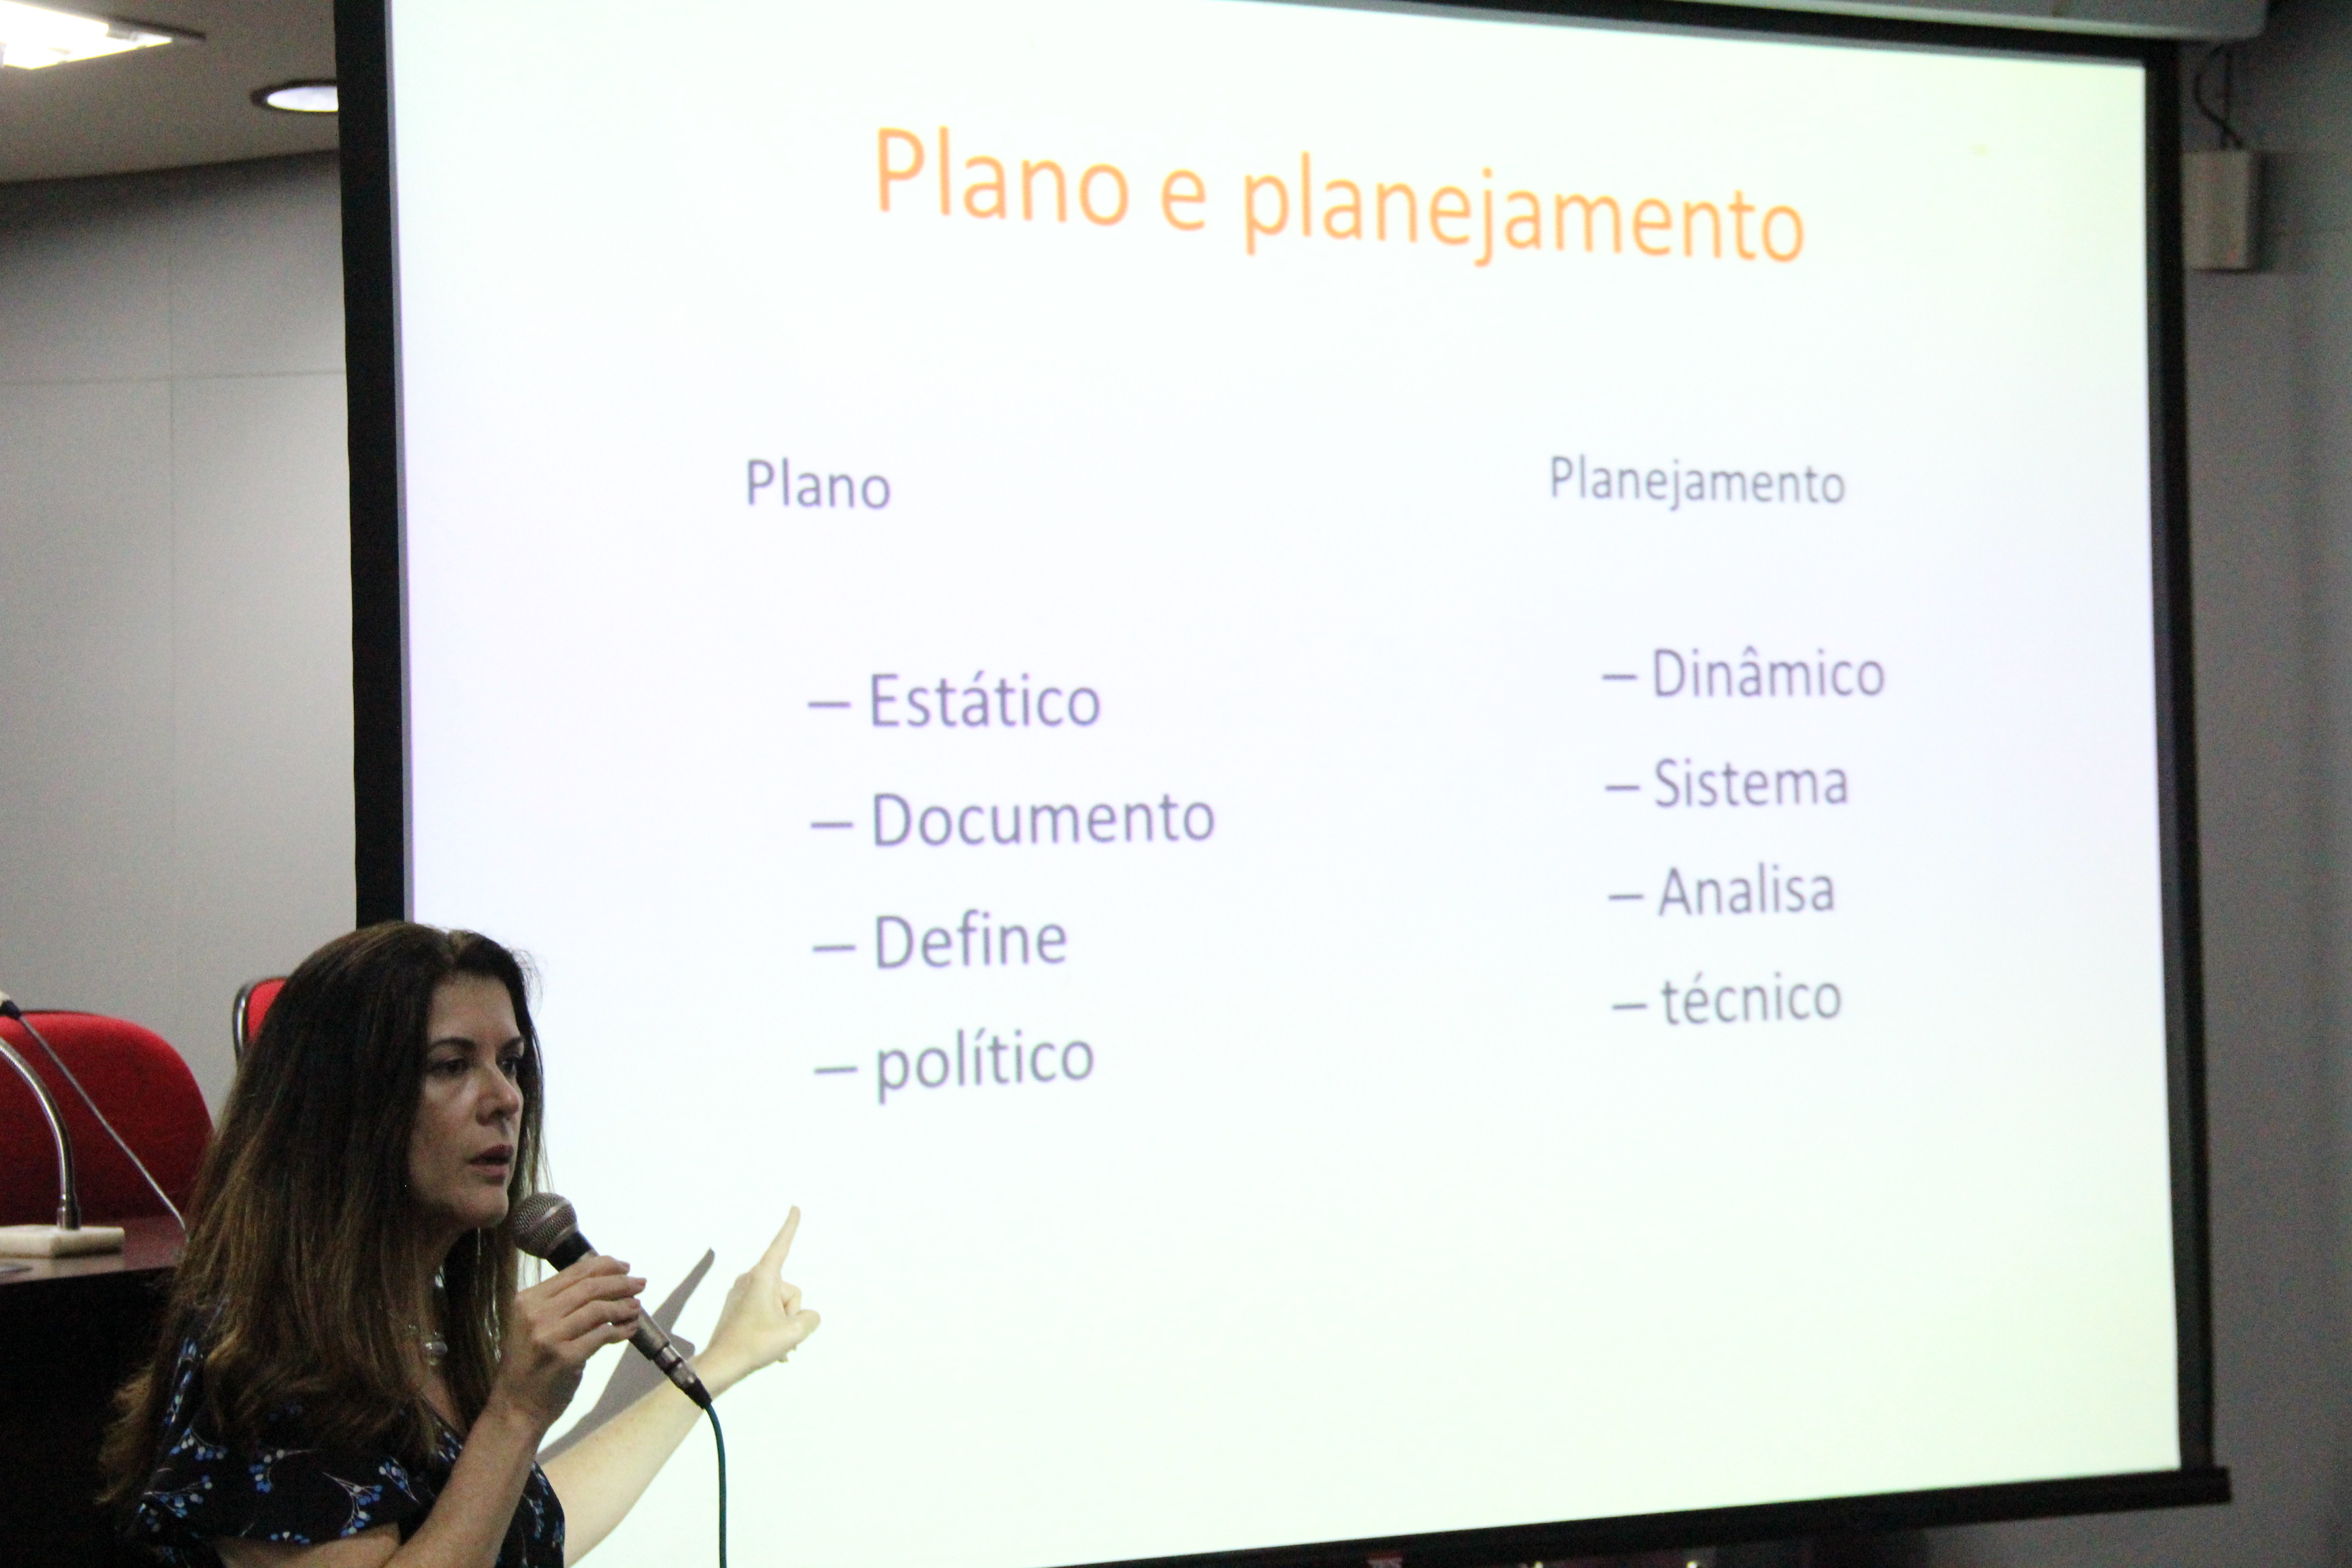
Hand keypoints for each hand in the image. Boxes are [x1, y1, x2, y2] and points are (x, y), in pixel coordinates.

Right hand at [493, 1254, 645, 1428]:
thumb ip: (559, 1303)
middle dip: (620, 1282)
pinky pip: (603, 1336)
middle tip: (640, 1283)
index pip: (573, 1273)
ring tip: (636, 1307)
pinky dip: (622, 1330)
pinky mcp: (565, 1358)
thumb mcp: (533, 1325)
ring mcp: (550, 1336)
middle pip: (589, 1287)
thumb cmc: (529, 1365)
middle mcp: (535, 1314)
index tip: (624, 1266)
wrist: (514, 1407)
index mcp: (527, 1301)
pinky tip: (630, 1329)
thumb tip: (603, 1277)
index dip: (604, 1265)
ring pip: (599, 1309)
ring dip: (624, 1306)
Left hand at [698, 1207, 820, 1393]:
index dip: (790, 1227)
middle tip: (779, 1335)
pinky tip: (771, 1350)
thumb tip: (803, 1316)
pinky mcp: (738, 1308)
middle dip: (791, 1313)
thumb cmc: (756, 1344)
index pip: (781, 1246)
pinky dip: (772, 1329)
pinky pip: (766, 1312)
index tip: (794, 1208)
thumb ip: (810, 1318)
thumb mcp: (795, 1332)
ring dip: (782, 1325)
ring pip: (779, 1304)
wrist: (721, 1364)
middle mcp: (751, 1279)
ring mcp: (743, 1294)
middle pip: (788, 1290)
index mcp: (763, 1277)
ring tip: (773, 1346)